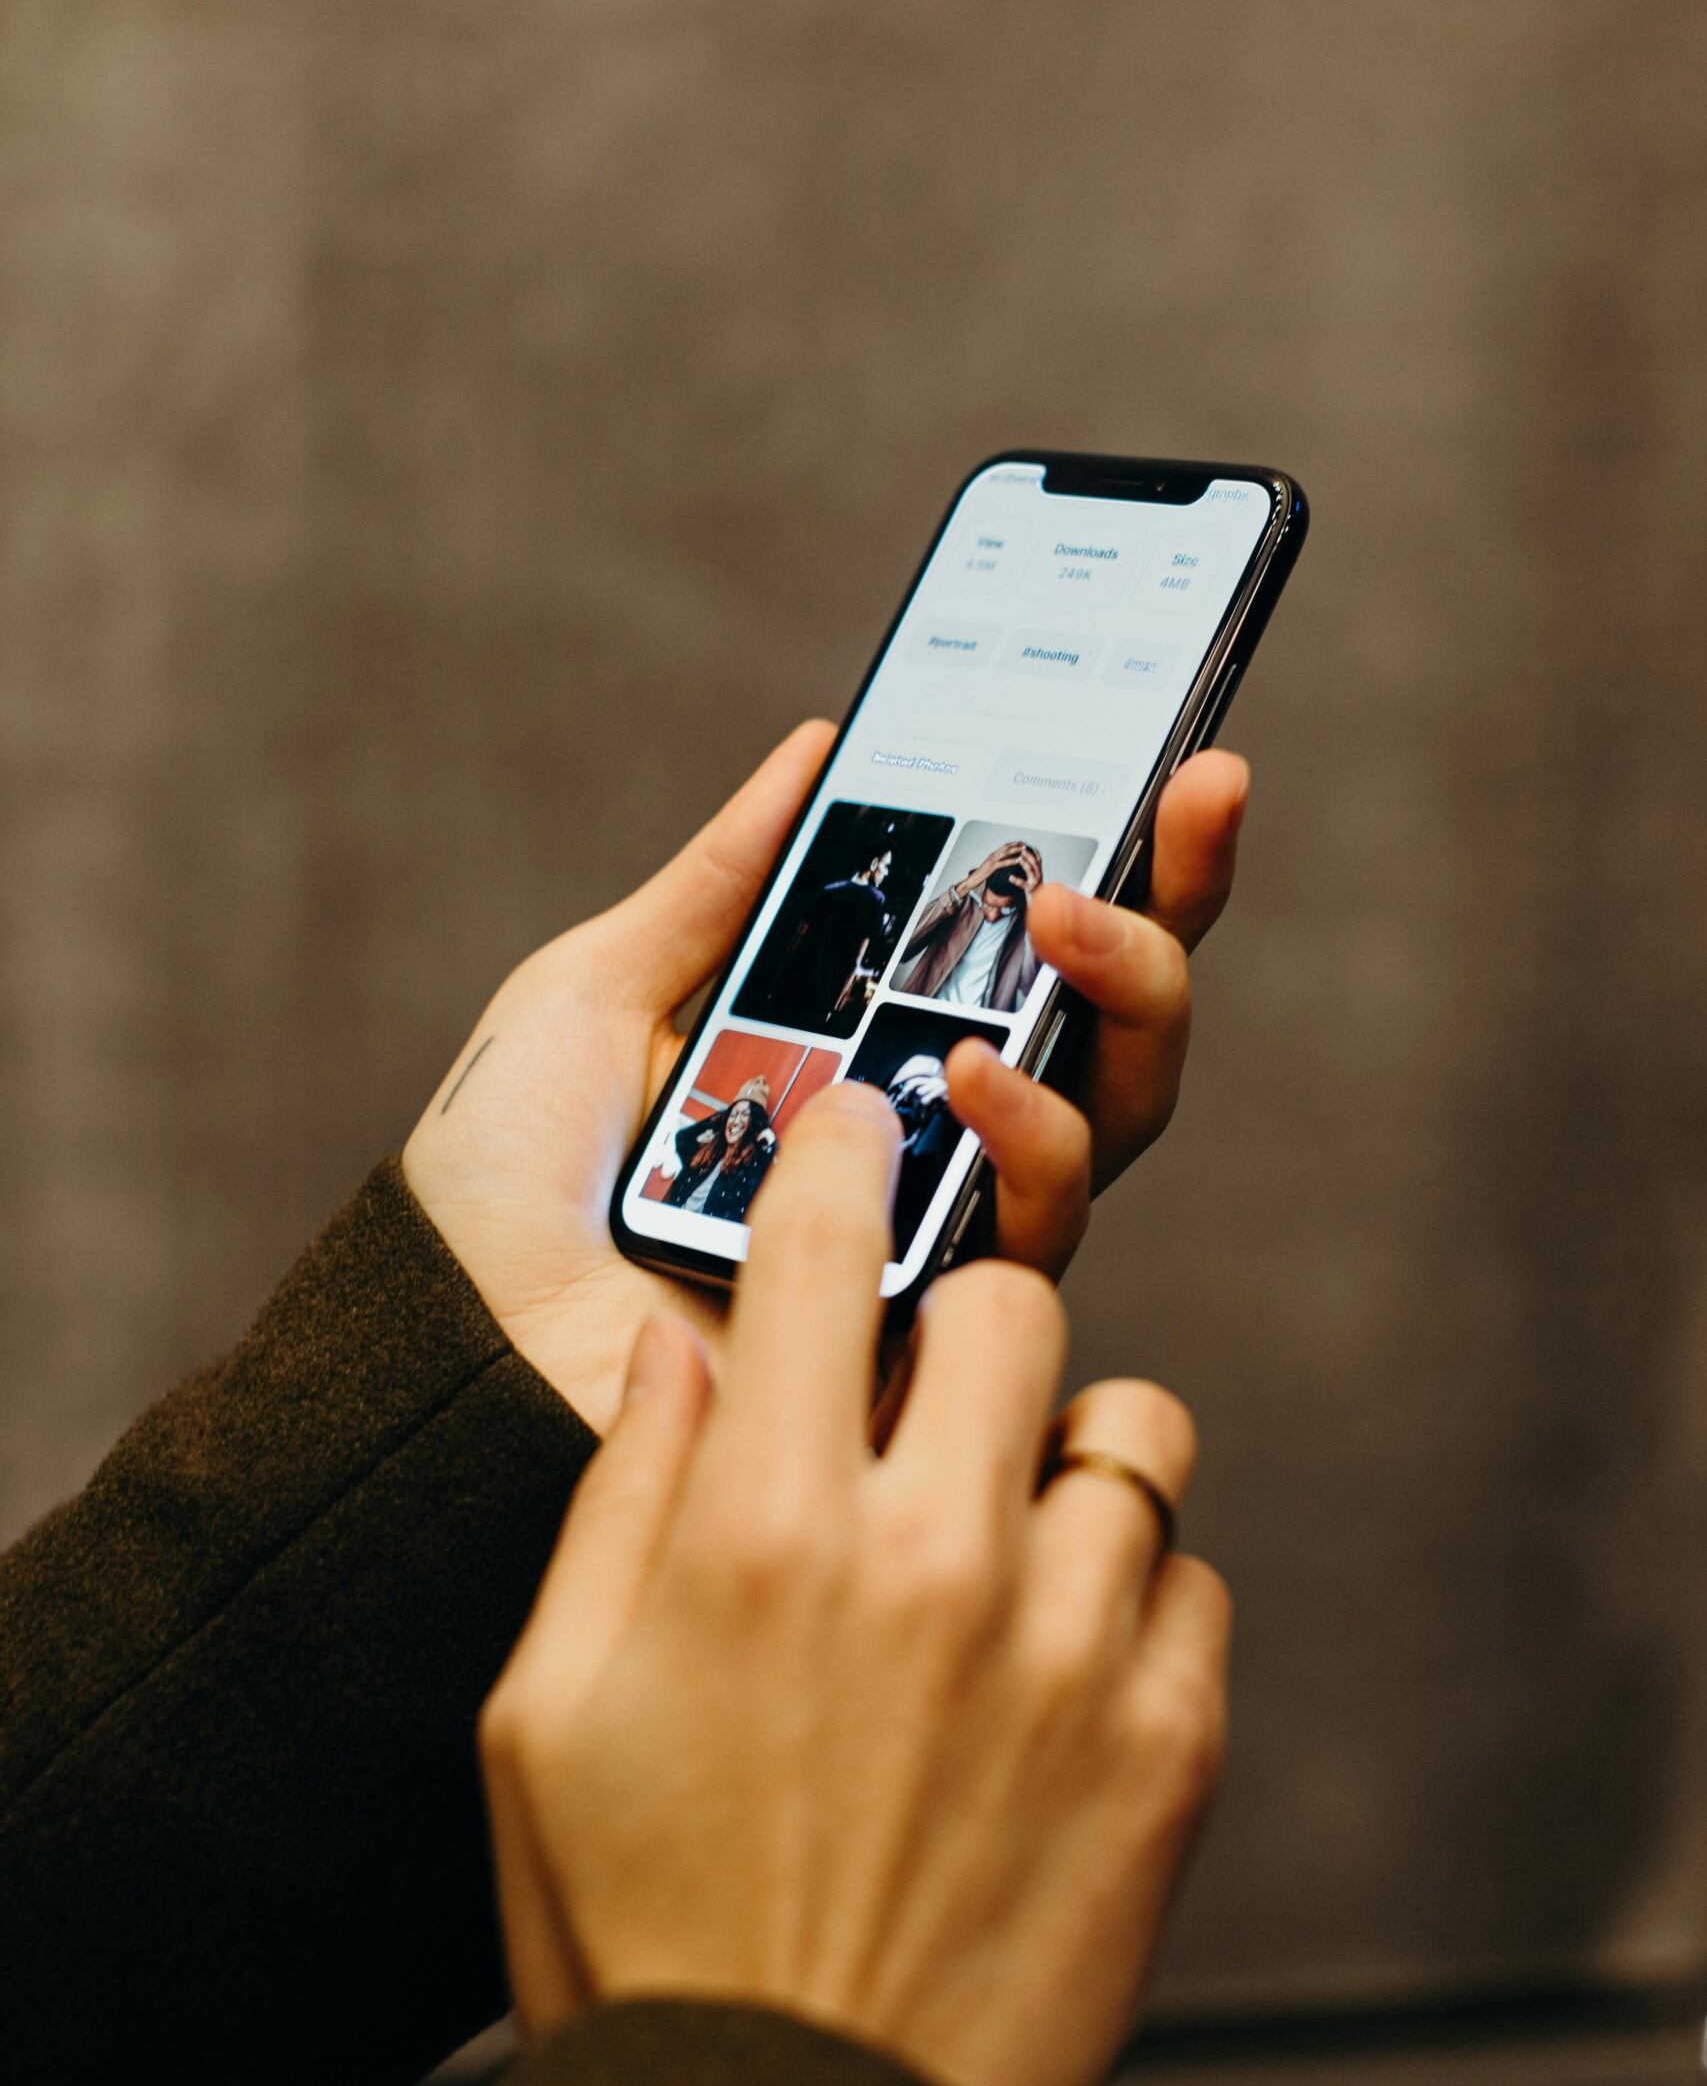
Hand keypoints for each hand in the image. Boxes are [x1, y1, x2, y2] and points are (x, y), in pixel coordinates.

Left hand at [402, 723, 1247, 1429]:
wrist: (447, 1339)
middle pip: (1114, 1032)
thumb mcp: (603, 988)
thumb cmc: (506, 1178)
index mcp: (863, 1053)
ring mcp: (939, 1237)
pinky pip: (1037, 1236)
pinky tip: (973, 1075)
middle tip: (1188, 805)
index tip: (1185, 758)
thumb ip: (725, 883)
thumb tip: (820, 745)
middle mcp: (927, 1144)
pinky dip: (1031, 1140)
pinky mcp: (928, 1330)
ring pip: (1113, 1122)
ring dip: (1119, 1007)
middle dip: (1170, 913)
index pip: (1030, 955)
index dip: (1129, 859)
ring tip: (1064, 925)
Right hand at [480, 1086, 1228, 2085]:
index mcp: (768, 1532)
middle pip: (1015, 1301)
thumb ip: (623, 1492)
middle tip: (925, 1395)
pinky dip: (1131, 1596)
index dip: (836, 1150)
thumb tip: (684, 1335)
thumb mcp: (546, 1706)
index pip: (819, 1248)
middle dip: (964, 1323)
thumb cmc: (634, 1925)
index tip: (855, 1116)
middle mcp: (935, 1560)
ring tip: (997, 1544)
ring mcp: (1072, 1652)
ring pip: (1131, 1427)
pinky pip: (1191, 1578)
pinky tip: (1053, 1670)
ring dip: (1060, 1459)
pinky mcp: (1169, 1748)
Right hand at [960, 838, 1032, 894]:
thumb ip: (996, 864)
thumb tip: (1004, 863)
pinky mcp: (991, 867)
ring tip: (1024, 850)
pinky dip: (1011, 861)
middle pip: (1006, 847)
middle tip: (1025, 844)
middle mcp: (992, 856)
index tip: (1022, 843)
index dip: (1014, 844)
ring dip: (1015, 850)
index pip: (1005, 846)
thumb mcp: (990, 868)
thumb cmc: (981, 875)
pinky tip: (1017, 861)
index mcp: (993, 855)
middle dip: (1016, 845)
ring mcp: (991, 861)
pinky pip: (1003, 863)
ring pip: (1005, 853)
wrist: (972, 880)